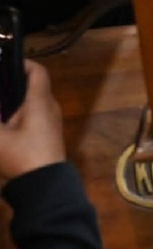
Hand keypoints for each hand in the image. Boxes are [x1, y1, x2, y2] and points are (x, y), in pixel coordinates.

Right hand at [0, 61, 64, 181]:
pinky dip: (19, 114)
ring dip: (15, 101)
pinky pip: (34, 116)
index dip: (23, 63)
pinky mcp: (48, 136)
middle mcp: (50, 107)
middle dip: (12, 84)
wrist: (44, 185)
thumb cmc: (21, 156)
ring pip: (33, 103)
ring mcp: (51, 122)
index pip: (37, 71)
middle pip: (34, 86)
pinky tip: (4, 124)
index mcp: (40, 101)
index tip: (4, 63)